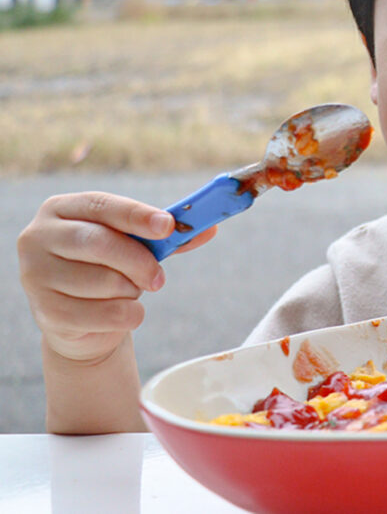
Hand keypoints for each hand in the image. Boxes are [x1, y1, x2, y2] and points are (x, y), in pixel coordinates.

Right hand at [18, 192, 216, 363]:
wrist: (83, 321)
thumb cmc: (111, 270)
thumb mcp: (135, 246)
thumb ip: (167, 237)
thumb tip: (210, 228)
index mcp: (61, 209)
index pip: (102, 206)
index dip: (137, 215)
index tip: (168, 226)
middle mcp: (38, 237)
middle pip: (99, 243)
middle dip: (140, 261)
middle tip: (159, 279)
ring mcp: (35, 275)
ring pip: (102, 280)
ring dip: (130, 290)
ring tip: (129, 291)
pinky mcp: (45, 312)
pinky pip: (100, 314)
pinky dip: (126, 315)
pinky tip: (125, 313)